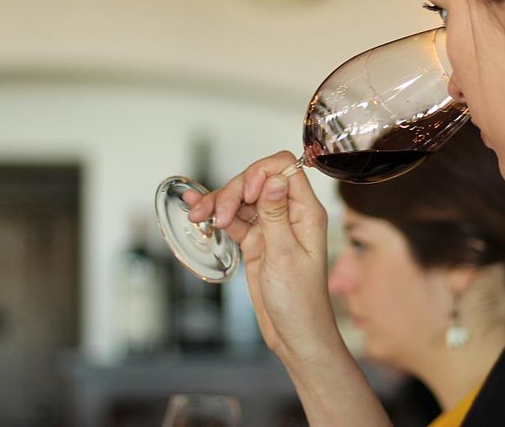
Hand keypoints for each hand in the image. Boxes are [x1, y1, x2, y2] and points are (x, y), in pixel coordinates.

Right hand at [186, 151, 340, 360]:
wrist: (294, 334)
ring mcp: (271, 227)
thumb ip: (275, 215)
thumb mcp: (285, 256)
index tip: (245, 193)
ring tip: (198, 216)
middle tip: (218, 215)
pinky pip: (234, 219)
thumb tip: (273, 179)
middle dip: (234, 191)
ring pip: (242, 200)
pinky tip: (198, 210)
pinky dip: (217, 215)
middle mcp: (290, 215)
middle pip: (257, 181)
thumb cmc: (300, 301)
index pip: (285, 170)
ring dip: (219, 203)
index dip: (261, 172)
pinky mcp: (256, 241)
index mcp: (306, 213)